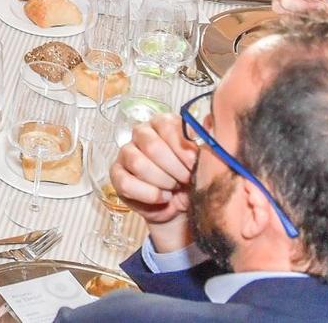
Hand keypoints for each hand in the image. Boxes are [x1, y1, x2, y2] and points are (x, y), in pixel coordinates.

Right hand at [112, 112, 198, 244]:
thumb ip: (207, 140)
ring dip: (162, 181)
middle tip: (186, 180)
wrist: (182, 207)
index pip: (167, 126)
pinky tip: (162, 197)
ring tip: (174, 189)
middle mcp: (142, 133)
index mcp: (163, 124)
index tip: (195, 165)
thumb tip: (210, 121)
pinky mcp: (117, 174)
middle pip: (151, 145)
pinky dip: (148, 194)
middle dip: (174, 168)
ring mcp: (126, 153)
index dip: (182, 149)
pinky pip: (126, 182)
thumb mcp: (204, 161)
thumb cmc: (193, 179)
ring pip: (137, 163)